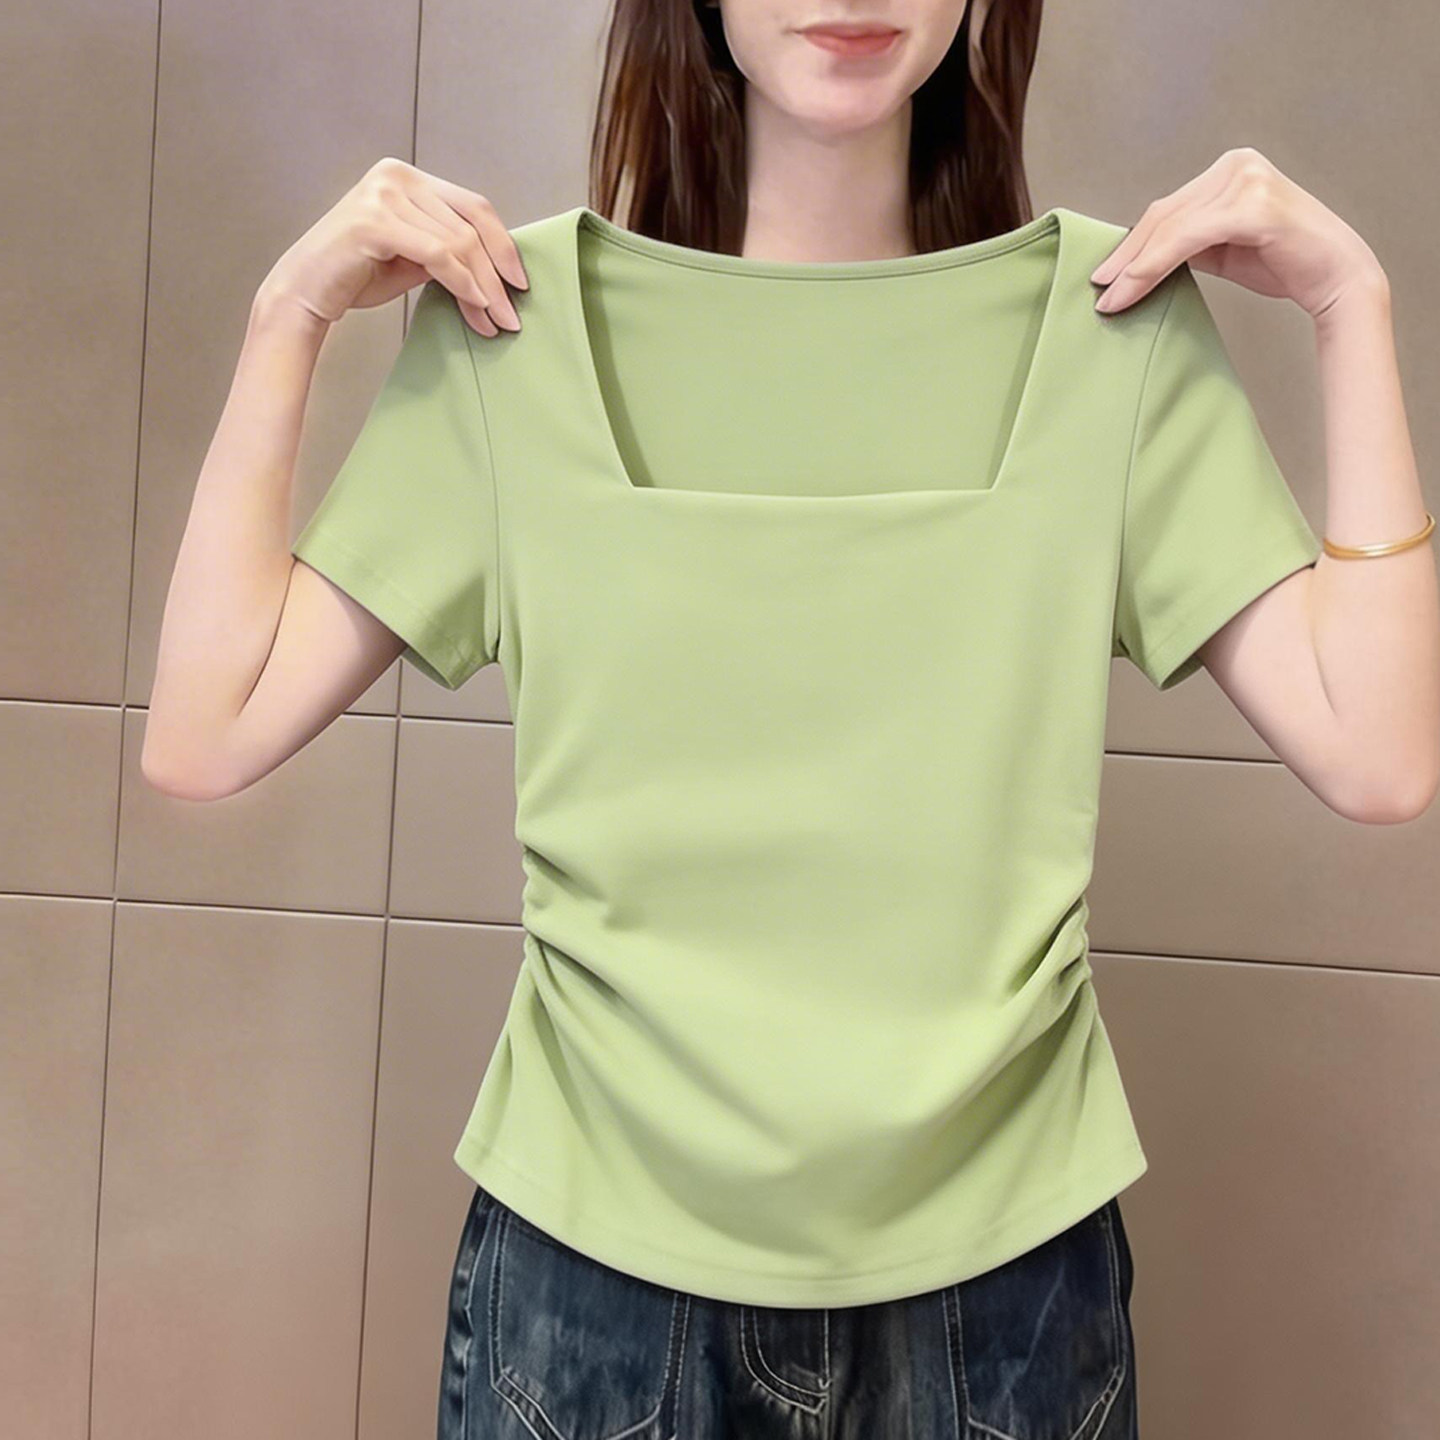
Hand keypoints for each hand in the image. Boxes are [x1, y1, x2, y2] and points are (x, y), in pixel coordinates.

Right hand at [258, 157, 528, 334]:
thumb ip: (448, 250)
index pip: (473, 206)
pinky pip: (437, 255)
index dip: (503, 244)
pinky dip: (462, 283)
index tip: (520, 282)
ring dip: (483, 288)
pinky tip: (475, 306)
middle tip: (511, 315)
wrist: (305, 291)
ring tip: (495, 320)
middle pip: (470, 225)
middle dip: (497, 274)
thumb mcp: (413, 257)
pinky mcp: (375, 222)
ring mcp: (384, 194)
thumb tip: (497, 270)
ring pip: (458, 243)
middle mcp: (397, 175)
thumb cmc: (356, 276)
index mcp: (407, 177)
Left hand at [1088, 147, 1387, 320]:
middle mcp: (1236, 165)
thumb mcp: (1222, 248)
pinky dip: (1154, 266)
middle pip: (1163, 215)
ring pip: (1170, 228)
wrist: (1335, 277)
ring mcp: (1245, 181)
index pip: (1167, 209)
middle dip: (1126, 257)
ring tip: (1111, 299)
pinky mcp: (1251, 206)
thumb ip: (1186, 243)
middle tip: (1099, 291)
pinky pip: (1187, 239)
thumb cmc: (1282, 262)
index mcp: (1230, 169)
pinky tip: (1133, 289)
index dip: (1131, 245)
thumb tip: (1136, 260)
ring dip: (1134, 268)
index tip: (1104, 277)